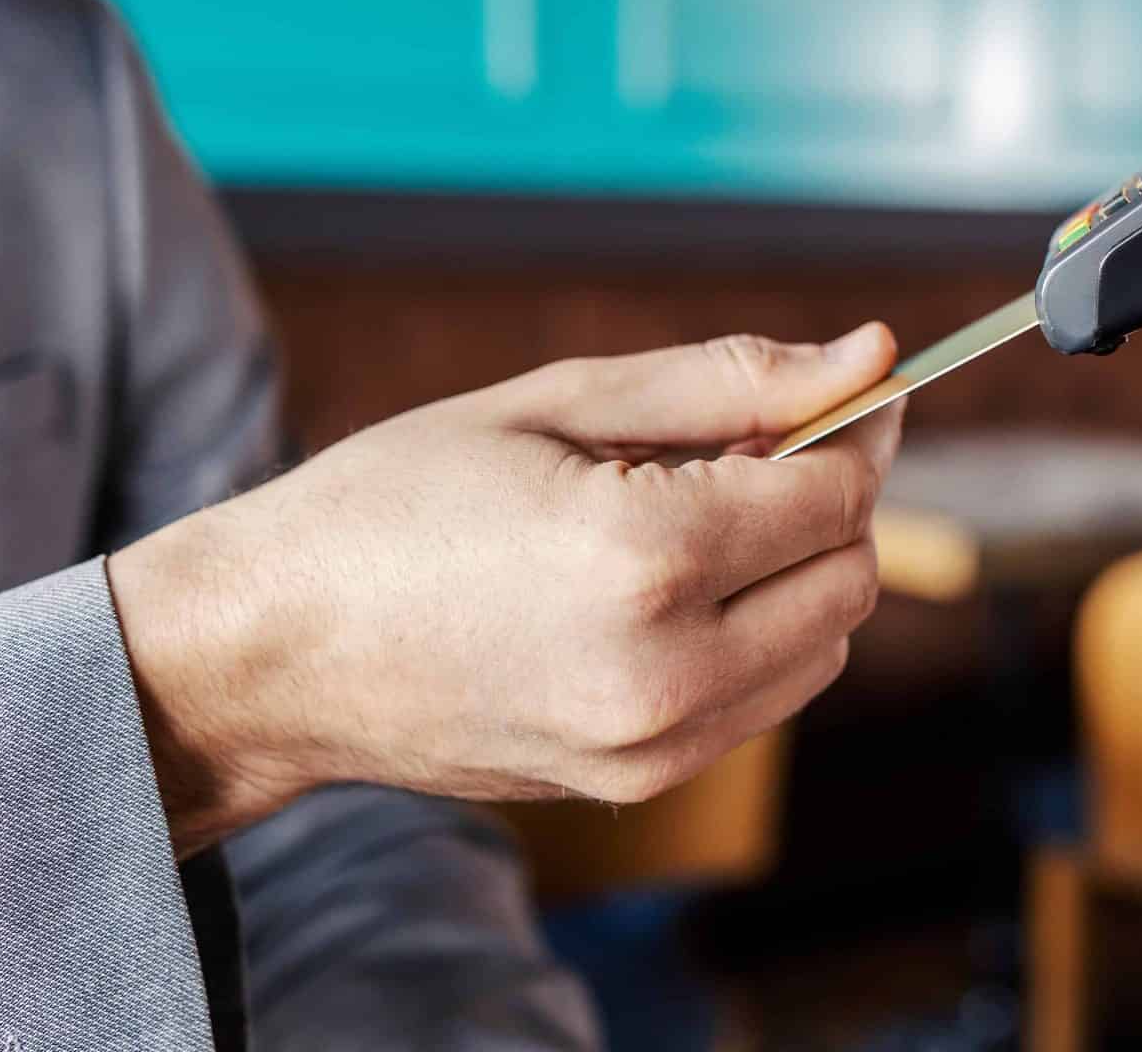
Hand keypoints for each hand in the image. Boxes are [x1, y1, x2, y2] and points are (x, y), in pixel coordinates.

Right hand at [107, 326, 903, 853]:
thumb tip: (871, 356)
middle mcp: (667, 669)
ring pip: (825, 646)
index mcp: (644, 555)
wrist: (270, 651)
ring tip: (697, 517)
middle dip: (831, 501)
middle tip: (757, 447)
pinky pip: (764, 700)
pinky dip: (758, 636)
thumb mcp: (557, 402)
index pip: (836, 491)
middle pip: (850, 576)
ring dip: (800, 574)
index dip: (856, 429)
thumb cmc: (393, 502)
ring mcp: (655, 746)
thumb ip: (729, 380)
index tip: (841, 391)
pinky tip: (671, 587)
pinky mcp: (637, 783)